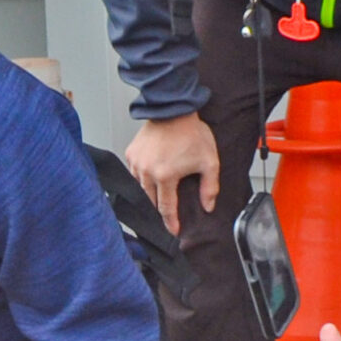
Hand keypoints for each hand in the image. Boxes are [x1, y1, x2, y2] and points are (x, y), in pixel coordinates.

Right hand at [125, 113, 219, 236]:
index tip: (173, 230)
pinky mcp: (131, 153)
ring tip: (163, 192)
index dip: (170, 222)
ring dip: (152, 192)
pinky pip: (135, 173)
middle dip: (161, 208)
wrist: (173, 109)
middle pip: (152, 200)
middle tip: (170, 212)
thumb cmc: (191, 133)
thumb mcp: (209, 162)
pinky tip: (154, 176)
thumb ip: (210, 187)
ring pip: (142, 187)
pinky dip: (143, 177)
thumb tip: (207, 207)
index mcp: (165, 176)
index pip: (166, 208)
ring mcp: (136, 162)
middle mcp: (147, 171)